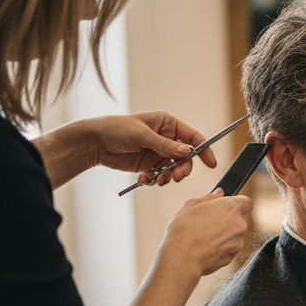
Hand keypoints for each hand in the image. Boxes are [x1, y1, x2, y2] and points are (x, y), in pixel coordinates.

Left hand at [88, 111, 219, 184]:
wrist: (95, 142)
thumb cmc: (117, 129)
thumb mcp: (142, 135)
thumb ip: (165, 145)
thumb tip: (188, 151)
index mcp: (168, 124)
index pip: (193, 137)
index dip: (204, 150)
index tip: (211, 164)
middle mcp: (167, 139)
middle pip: (186, 158)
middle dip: (182, 169)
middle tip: (175, 178)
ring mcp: (158, 153)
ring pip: (174, 169)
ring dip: (167, 177)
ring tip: (156, 180)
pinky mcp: (149, 165)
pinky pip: (160, 175)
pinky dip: (154, 179)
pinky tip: (143, 178)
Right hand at [156, 190, 252, 277]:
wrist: (182, 257)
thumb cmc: (184, 230)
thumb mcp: (191, 206)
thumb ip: (209, 198)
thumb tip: (219, 193)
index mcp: (231, 207)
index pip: (246, 202)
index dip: (237, 204)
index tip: (226, 207)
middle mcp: (239, 224)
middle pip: (238, 220)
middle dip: (226, 220)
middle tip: (207, 223)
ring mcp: (238, 242)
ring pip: (234, 235)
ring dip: (223, 235)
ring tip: (203, 237)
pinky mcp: (233, 256)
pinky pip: (229, 248)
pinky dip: (220, 247)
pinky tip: (205, 248)